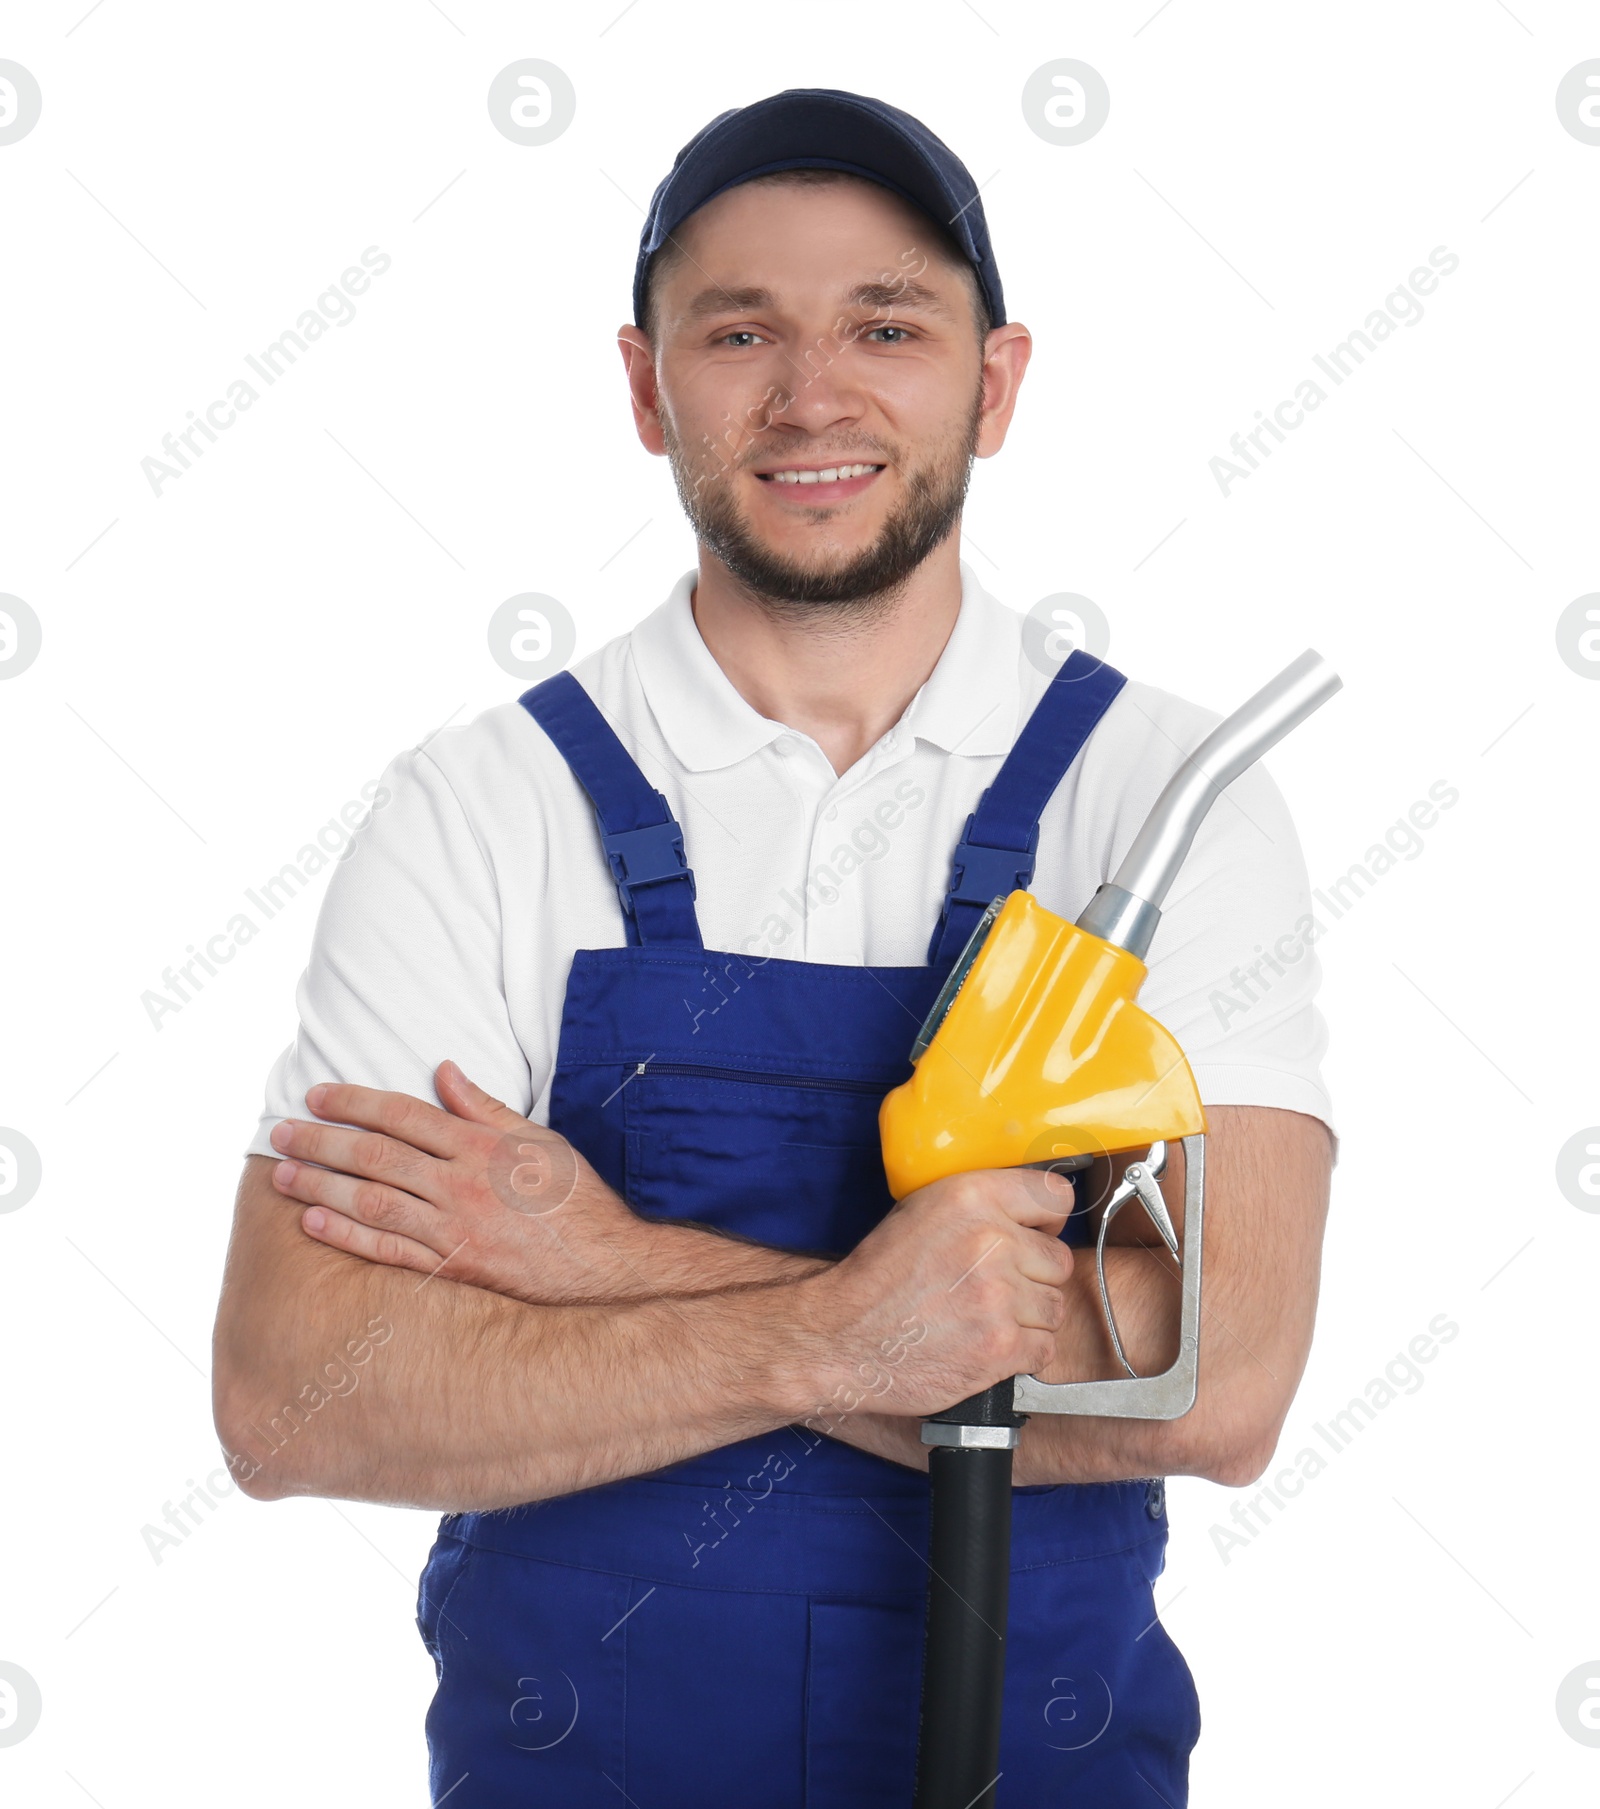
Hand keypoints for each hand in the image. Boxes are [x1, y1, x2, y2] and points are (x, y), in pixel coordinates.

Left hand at [268, 1061, 658, 1304]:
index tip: (317, 1097)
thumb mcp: (540, 1140)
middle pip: (375, 1156)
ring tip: (281, 1176)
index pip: (402, 1115)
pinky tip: (313, 1222)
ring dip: (320, 1186)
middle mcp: (462, 1185)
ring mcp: (454, 1230)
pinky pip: (388, 1250)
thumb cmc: (575, 1198)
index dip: (354, 1102)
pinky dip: (347, 1235)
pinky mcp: (452, 1269)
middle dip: (321, 1142)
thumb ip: (485, 1108)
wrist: (606, 1265)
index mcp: (481, 1146)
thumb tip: (443, 1071)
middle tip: (280, 1133)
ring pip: (372, 1202)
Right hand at [793, 1167, 1074, 1421]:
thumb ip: (980, 1205)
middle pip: (1058, 1260)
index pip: (1056, 1196)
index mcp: (971, 1197)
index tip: (1034, 1233)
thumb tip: (1035, 1215)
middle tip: (995, 1286)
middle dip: (1033, 1276)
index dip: (1046, 1220)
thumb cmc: (879, 1276)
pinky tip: (988, 1345)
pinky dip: (1022, 1352)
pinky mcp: (1000, 1347)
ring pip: (1054, 1307)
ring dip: (1028, 1317)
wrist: (843, 1337)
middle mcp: (991, 1242)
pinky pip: (1045, 1347)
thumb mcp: (921, 1211)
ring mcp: (998, 1298)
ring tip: (986, 1318)